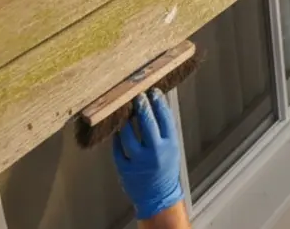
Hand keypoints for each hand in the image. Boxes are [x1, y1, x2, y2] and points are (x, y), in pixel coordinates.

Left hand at [113, 90, 184, 220]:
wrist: (158, 198)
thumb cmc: (165, 169)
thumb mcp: (172, 149)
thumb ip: (164, 131)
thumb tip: (155, 106)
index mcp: (170, 145)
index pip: (165, 118)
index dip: (158, 103)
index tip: (153, 92)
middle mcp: (156, 152)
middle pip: (147, 123)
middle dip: (142, 107)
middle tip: (137, 96)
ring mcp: (139, 161)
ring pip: (128, 135)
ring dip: (125, 122)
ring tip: (124, 113)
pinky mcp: (125, 169)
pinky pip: (118, 149)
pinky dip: (117, 139)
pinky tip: (117, 131)